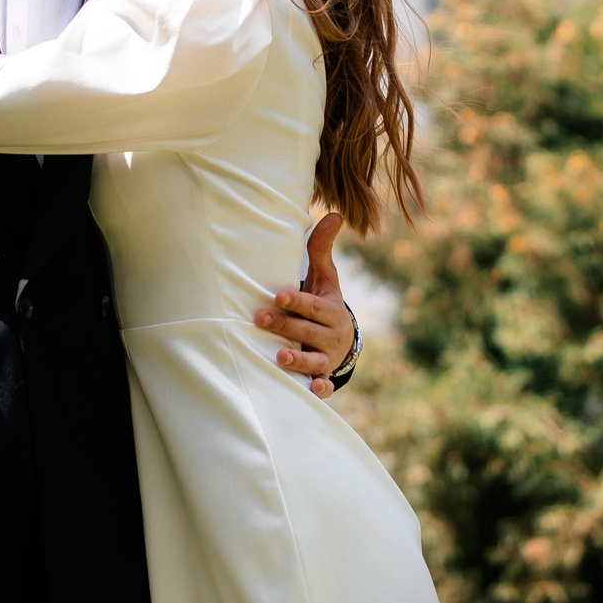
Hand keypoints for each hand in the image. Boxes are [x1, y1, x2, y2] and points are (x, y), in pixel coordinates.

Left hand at [256, 213, 356, 399]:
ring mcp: (327, 357)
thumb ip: (322, 248)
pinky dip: (320, 388)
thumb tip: (334, 213)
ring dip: (298, 360)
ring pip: (314, 360)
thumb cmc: (324, 302)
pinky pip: (324, 385)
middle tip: (260, 319)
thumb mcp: (326, 277)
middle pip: (307, 331)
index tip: (278, 295)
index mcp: (330, 309)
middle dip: (285, 326)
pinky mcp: (323, 375)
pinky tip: (312, 389)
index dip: (297, 301)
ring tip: (279, 357)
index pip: (313, 305)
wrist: (342, 339)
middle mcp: (330, 334)